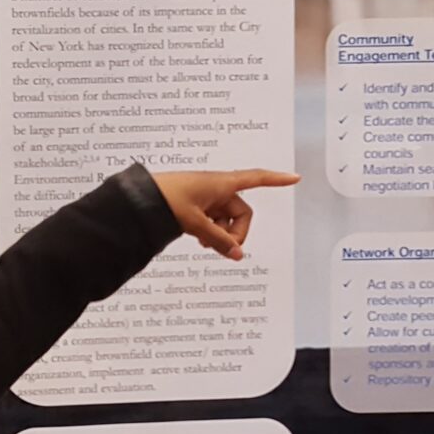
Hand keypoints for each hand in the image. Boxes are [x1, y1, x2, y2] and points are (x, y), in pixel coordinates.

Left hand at [150, 169, 299, 260]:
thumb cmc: (166, 199)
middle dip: (236, 231)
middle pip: (241, 212)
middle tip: (222, 247)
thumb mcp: (195, 223)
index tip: (294, 178)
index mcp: (221, 183)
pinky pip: (213, 220)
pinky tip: (199, 240)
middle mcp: (217, 187)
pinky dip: (211, 231)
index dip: (276, 180)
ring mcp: (206, 197)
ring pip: (226, 219)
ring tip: (204, 243)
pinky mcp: (196, 205)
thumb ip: (218, 240)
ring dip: (221, 234)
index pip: (256, 178)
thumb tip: (238, 255)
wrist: (138, 198)